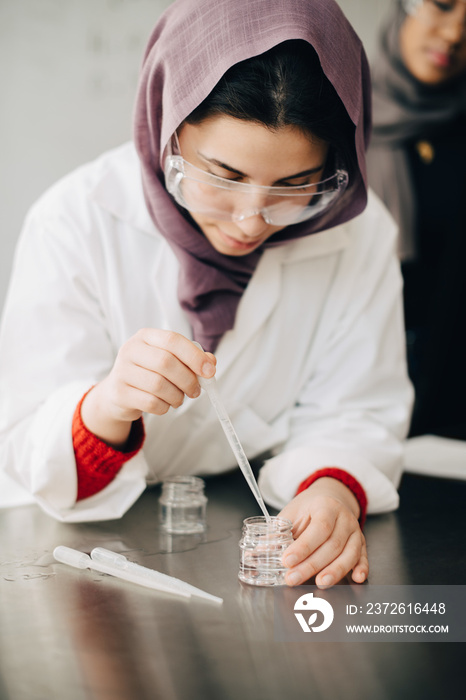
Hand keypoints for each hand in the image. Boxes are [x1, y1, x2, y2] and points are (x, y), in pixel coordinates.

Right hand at [81, 330, 215, 446]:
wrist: (117, 393)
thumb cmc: (149, 373)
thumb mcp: (168, 360)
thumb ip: (191, 359)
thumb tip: (210, 363)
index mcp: (145, 336)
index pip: (173, 340)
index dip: (194, 356)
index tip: (209, 371)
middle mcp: (131, 350)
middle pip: (166, 363)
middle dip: (187, 380)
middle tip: (195, 390)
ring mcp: (122, 371)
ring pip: (158, 385)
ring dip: (177, 396)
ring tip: (179, 398)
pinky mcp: (120, 393)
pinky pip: (150, 402)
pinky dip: (164, 407)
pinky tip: (165, 404)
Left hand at [278, 477, 367, 587]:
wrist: (329, 498)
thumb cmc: (308, 508)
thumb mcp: (291, 514)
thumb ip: (278, 533)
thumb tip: (259, 551)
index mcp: (325, 506)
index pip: (319, 528)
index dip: (303, 547)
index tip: (287, 561)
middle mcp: (344, 518)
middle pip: (332, 545)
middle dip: (312, 565)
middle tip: (292, 578)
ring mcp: (355, 531)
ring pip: (349, 554)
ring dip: (335, 572)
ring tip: (319, 584)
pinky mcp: (361, 542)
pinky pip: (363, 556)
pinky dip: (361, 568)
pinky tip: (357, 578)